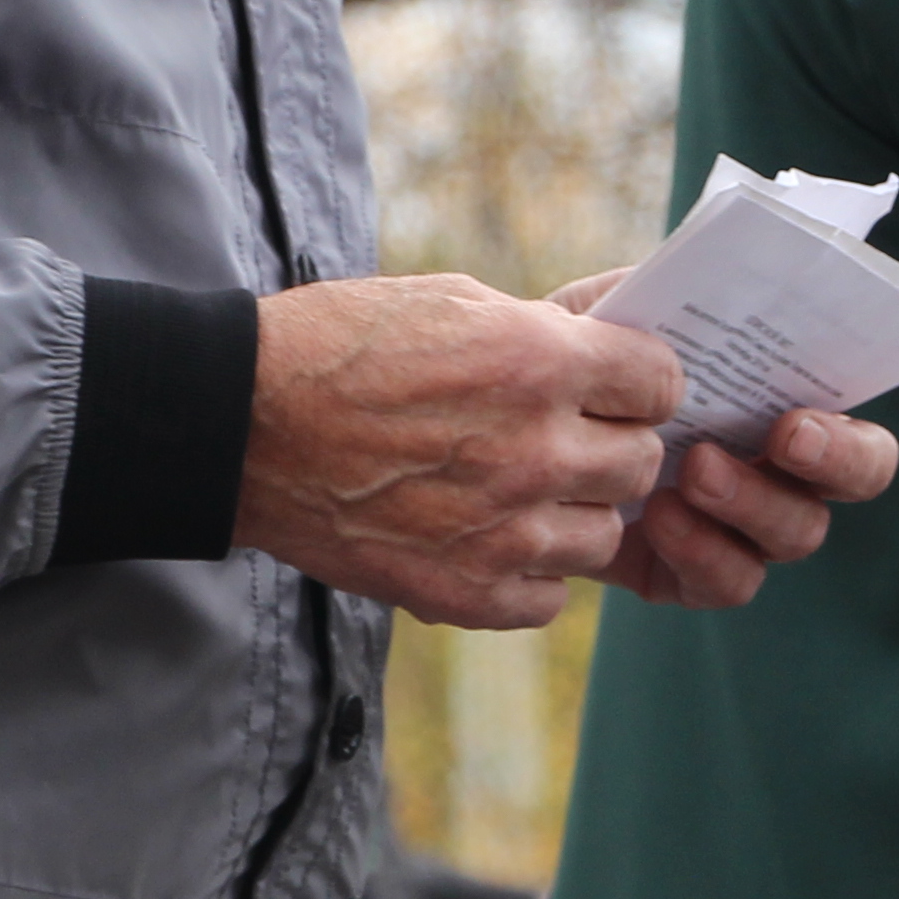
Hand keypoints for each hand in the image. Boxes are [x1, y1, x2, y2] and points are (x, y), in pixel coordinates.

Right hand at [235, 274, 683, 629]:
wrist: (240, 425)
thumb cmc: (339, 347)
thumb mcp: (451, 303)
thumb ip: (541, 330)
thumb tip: (609, 338)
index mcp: (534, 363)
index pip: (658, 382)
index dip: (640, 381)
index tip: (616, 385)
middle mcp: (532, 451)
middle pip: (639, 463)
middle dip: (612, 444)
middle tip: (568, 436)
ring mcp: (502, 531)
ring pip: (603, 536)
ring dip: (574, 512)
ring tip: (521, 489)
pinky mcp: (464, 593)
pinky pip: (550, 596)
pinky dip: (531, 572)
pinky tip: (492, 537)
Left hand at [545, 271, 898, 608]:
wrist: (512, 421)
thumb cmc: (583, 358)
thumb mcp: (620, 313)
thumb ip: (671, 296)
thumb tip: (718, 278)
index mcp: (788, 408)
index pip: (862, 438)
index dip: (849, 441)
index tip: (796, 418)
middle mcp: (784, 474)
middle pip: (851, 488)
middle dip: (825, 464)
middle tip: (776, 439)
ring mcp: (743, 529)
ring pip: (791, 538)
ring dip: (749, 504)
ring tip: (690, 471)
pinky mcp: (688, 573)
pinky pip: (723, 582)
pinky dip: (698, 550)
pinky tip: (654, 516)